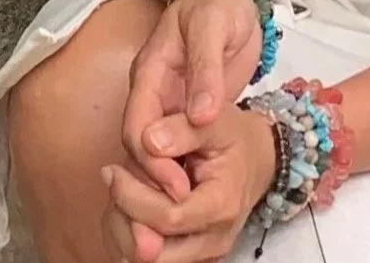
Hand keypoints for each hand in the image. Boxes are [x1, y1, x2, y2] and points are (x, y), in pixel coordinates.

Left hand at [102, 105, 276, 262]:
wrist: (256, 161)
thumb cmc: (235, 139)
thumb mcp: (217, 121)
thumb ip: (183, 129)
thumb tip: (149, 141)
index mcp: (221, 206)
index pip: (167, 218)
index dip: (133, 197)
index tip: (113, 169)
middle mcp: (213, 240)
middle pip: (150, 250)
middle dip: (123, 213)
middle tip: (115, 177)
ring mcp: (202, 254)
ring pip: (142, 260)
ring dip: (121, 226)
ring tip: (122, 188)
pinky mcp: (189, 257)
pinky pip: (146, 259)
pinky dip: (127, 235)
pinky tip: (129, 203)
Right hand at [121, 0, 263, 203]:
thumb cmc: (218, 3)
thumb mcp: (213, 26)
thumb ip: (206, 69)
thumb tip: (200, 117)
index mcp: (150, 72)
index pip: (137, 125)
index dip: (151, 161)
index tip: (177, 188)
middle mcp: (153, 93)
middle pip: (141, 148)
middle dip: (154, 183)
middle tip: (181, 213)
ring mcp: (170, 103)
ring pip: (157, 152)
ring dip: (166, 184)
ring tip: (185, 216)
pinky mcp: (188, 111)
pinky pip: (179, 147)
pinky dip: (183, 171)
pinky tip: (196, 197)